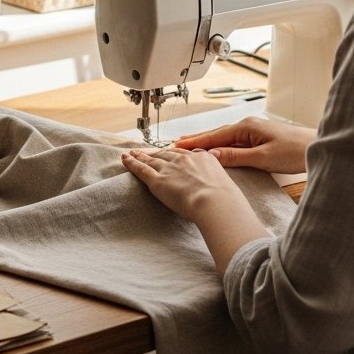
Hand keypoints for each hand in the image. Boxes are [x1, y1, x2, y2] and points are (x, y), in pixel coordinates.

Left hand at [121, 147, 269, 273]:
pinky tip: (125, 159)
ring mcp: (170, 168)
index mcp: (204, 158)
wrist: (215, 202)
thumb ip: (223, 188)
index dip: (177, 154)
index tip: (172, 154)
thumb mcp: (228, 188)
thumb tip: (228, 200)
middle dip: (157, 153)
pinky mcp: (157, 180)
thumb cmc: (225, 201)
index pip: (187, 153)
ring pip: (152, 159)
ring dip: (141, 155)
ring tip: (132, 153)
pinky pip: (141, 168)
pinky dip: (131, 163)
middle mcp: (186, 159)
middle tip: (147, 151)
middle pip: (167, 154)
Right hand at [172, 116, 315, 173]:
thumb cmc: (295, 151)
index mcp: (246, 127)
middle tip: (175, 144)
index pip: (213, 136)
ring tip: (188, 145)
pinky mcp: (259, 138)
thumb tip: (211, 155)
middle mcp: (247, 125)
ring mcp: (253, 131)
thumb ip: (235, 156)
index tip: (176, 146)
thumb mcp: (262, 158)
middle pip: (215, 134)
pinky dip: (220, 145)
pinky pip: (233, 142)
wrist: (318, 147)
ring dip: (206, 142)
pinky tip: (215, 149)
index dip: (193, 142)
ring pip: (223, 138)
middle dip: (195, 140)